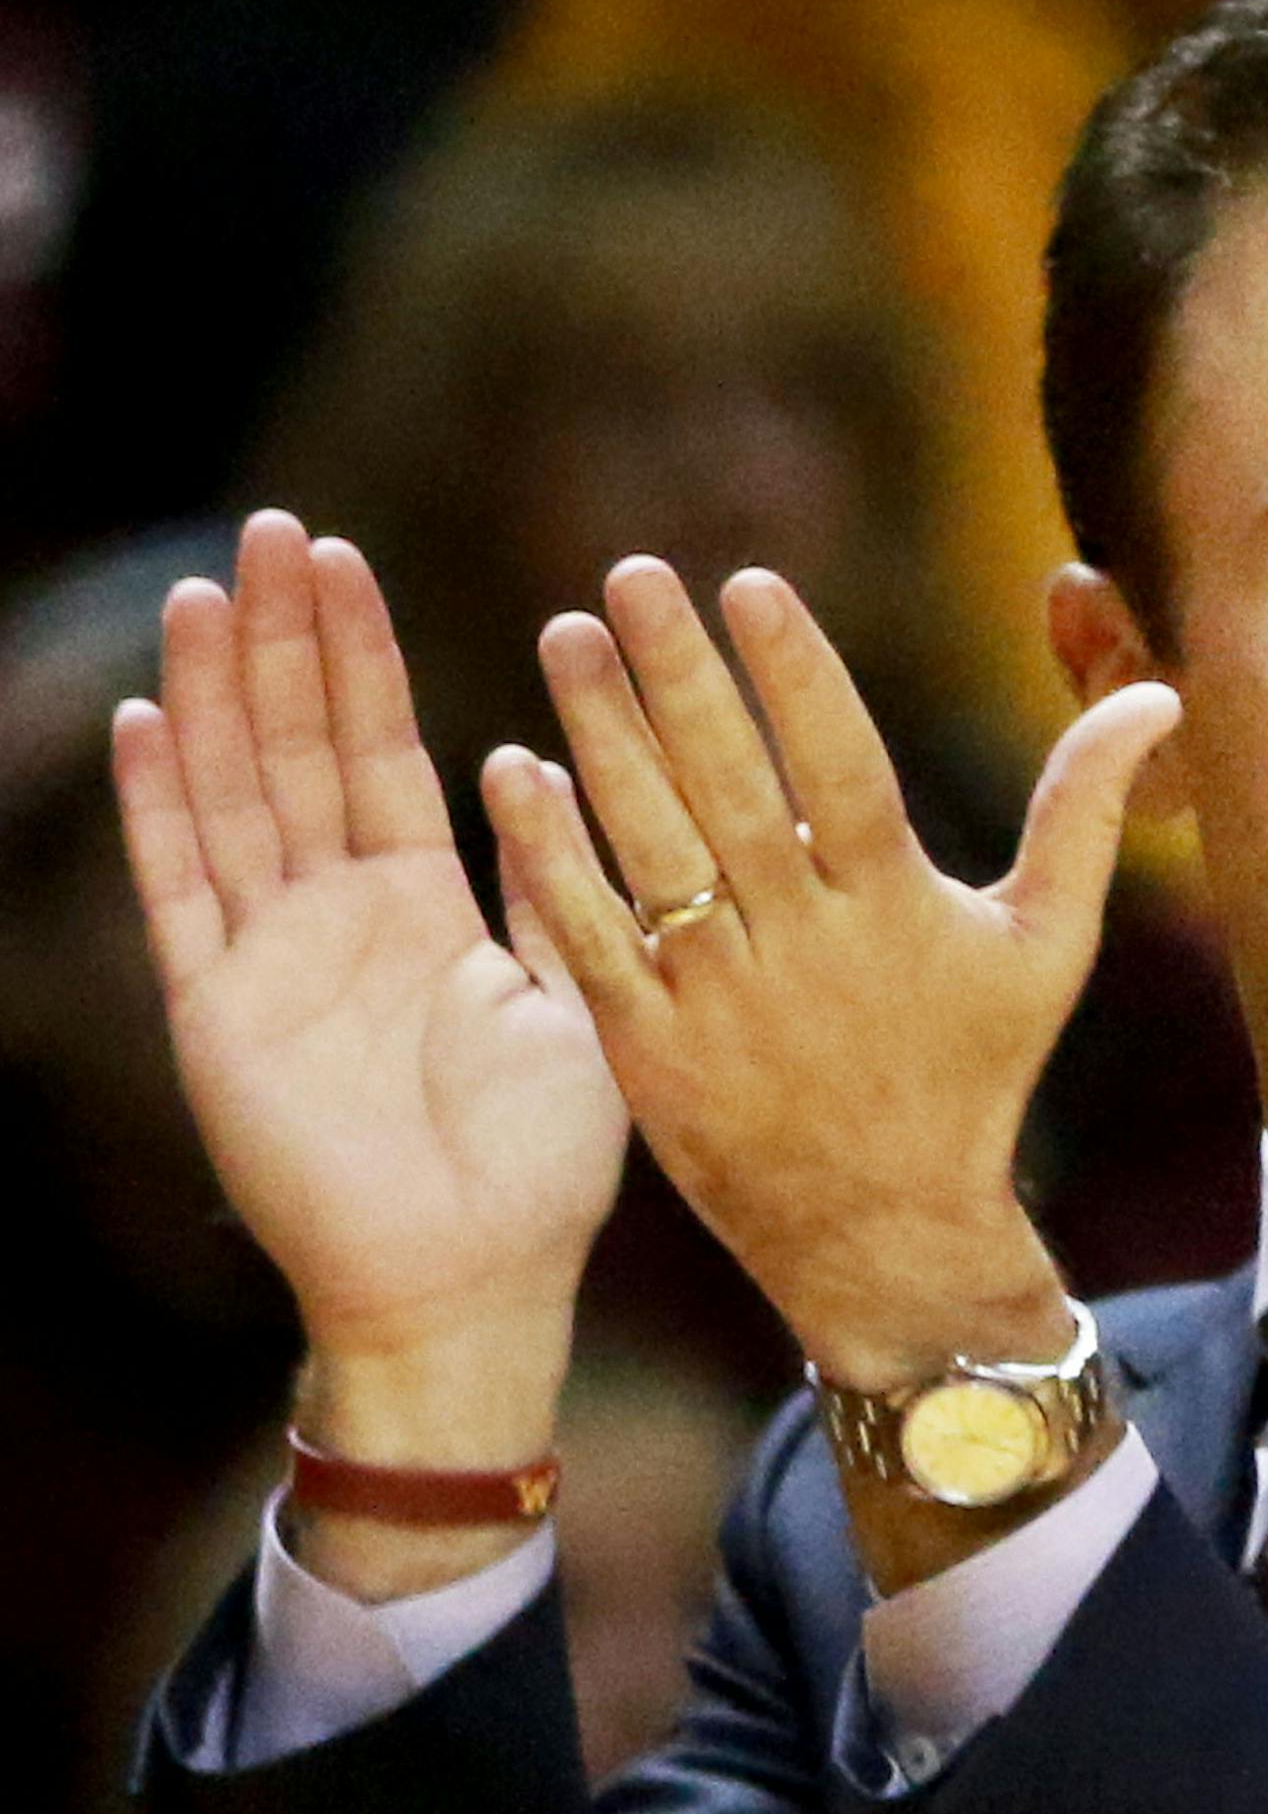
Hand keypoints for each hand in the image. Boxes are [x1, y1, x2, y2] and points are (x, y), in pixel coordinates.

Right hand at [112, 512, 628, 1430]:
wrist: (474, 1284)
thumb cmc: (540, 1169)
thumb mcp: (574, 1004)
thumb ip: (551, 891)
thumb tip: (531, 764)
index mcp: (423, 911)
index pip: (381, 754)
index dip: (360, 659)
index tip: (345, 560)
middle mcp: (338, 920)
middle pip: (297, 750)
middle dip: (283, 642)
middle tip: (272, 529)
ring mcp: (270, 960)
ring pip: (233, 797)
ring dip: (215, 695)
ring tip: (205, 587)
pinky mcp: (218, 1014)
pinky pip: (180, 895)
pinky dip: (161, 811)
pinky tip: (147, 720)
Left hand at [485, 557, 1178, 1382]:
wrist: (889, 1237)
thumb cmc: (971, 1076)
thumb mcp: (1048, 948)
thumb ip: (1083, 811)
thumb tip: (1156, 691)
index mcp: (898, 911)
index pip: (843, 769)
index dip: (796, 676)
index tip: (748, 584)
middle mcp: (808, 949)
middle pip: (736, 791)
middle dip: (681, 677)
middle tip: (629, 577)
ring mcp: (725, 1004)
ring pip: (657, 852)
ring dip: (605, 741)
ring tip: (568, 641)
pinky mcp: (654, 1057)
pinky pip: (594, 944)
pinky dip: (554, 863)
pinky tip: (517, 774)